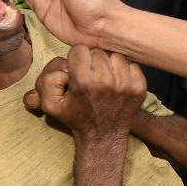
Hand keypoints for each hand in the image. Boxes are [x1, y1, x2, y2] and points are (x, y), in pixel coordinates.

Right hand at [25, 45, 145, 141]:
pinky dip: (125, 72)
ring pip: (115, 56)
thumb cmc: (76, 117)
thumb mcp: (50, 104)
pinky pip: (132, 66)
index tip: (77, 71)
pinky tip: (117, 84)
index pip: (79, 49)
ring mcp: (125, 84)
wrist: (103, 136)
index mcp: (83, 82)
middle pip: (98, 52)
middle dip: (92, 62)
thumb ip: (47, 81)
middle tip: (91, 77)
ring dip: (109, 65)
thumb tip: (64, 69)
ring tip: (104, 79)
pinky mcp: (139, 88)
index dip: (76, 59)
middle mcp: (106, 81)